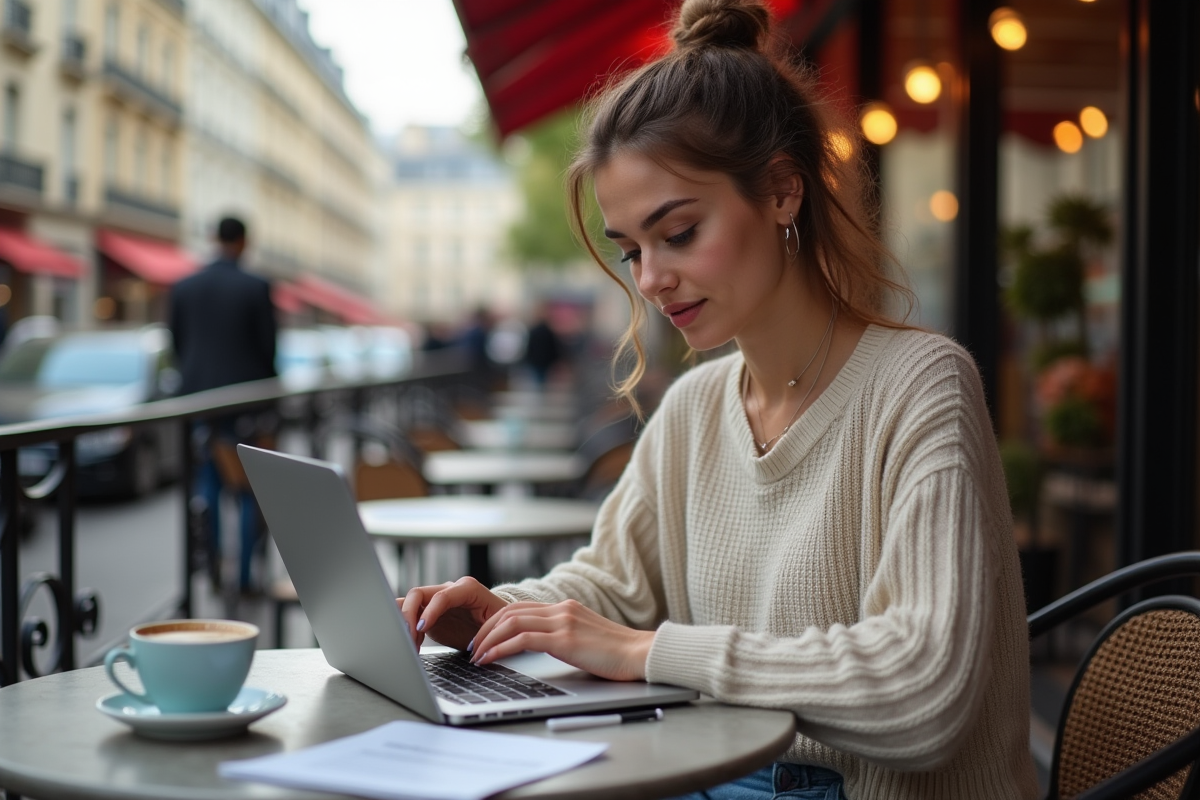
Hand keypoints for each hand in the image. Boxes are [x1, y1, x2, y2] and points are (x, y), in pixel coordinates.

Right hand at [398, 577, 507, 650]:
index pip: (443, 595)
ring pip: (410, 601)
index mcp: (468, 589)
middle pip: (419, 593)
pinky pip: (411, 613)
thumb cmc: (498, 625)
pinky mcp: (429, 611)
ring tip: (410, 643)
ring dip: (404, 621)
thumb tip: (473, 648)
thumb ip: (483, 632)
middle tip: (409, 637)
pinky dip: (407, 626)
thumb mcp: (495, 628)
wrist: (495, 625)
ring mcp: (437, 599)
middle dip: (409, 615)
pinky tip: (413, 642)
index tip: (422, 628)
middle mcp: (449, 589)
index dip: (430, 611)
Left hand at [469, 599, 654, 681]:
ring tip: (476, 656)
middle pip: (510, 612)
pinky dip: (500, 649)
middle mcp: (561, 609)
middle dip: (485, 629)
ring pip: (511, 623)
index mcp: (566, 608)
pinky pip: (522, 640)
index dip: (495, 621)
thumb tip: (540, 647)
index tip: (483, 637)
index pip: (520, 608)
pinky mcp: (565, 640)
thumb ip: (564, 635)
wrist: (642, 654)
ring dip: (487, 640)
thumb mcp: (585, 638)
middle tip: (472, 647)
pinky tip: (491, 659)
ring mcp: (563, 622)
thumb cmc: (617, 654)